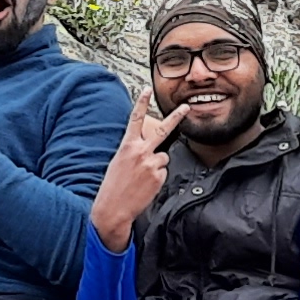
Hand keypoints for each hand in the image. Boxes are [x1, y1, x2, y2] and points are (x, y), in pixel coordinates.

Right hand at [91, 91, 175, 250]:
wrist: (113, 208)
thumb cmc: (113, 185)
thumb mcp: (118, 162)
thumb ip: (133, 150)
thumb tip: (149, 148)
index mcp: (127, 145)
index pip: (136, 119)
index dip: (142, 103)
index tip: (147, 90)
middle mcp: (140, 151)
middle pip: (163, 130)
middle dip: (176, 117)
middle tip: (186, 107)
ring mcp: (151, 163)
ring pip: (163, 157)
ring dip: (157, 166)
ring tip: (143, 178)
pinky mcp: (159, 176)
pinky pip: (163, 172)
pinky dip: (157, 178)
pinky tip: (146, 186)